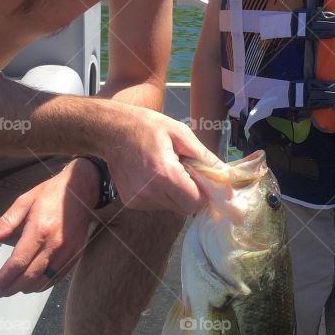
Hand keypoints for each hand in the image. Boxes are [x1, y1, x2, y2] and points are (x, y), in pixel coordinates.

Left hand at [0, 160, 99, 297]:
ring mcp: (67, 252)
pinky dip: (42, 285)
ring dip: (26, 289)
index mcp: (39, 230)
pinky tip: (32, 284)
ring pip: (43, 281)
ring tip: (12, 288)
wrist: (82, 189)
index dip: (3, 279)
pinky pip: (57, 278)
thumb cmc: (52, 194)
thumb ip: (6, 222)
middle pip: (29, 277)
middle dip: (11, 288)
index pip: (18, 263)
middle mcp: (54, 244)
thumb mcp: (25, 201)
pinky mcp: (75, 255)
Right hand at [106, 107, 224, 214]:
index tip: (206, 180)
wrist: (111, 130)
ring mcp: (139, 200)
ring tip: (169, 170)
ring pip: (172, 207)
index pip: (196, 202)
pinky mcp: (132, 202)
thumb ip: (203, 155)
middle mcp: (150, 192)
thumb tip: (224, 172)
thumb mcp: (179, 133)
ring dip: (177, 194)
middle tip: (187, 172)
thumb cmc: (146, 126)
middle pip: (185, 208)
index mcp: (164, 174)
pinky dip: (162, 194)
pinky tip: (155, 175)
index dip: (206, 193)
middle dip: (192, 193)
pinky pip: (158, 205)